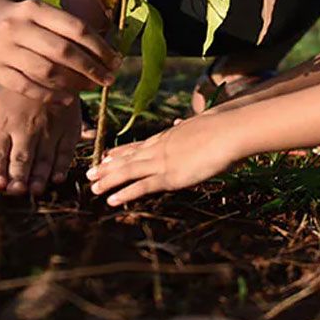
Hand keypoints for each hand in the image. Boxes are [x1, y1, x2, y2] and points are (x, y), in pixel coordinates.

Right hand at [0, 0, 119, 103]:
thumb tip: (110, 55)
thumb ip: (69, 30)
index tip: (116, 61)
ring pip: (46, 71)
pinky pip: (27, 87)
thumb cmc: (24, 20)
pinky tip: (68, 98)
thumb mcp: (43, 13)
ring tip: (90, 87)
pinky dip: (50, 95)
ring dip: (74, 83)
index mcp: (35, 8)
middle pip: (63, 51)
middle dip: (91, 68)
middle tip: (109, 79)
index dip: (100, 48)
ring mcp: (3, 49)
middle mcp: (17, 26)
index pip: (76, 28)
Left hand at [0, 90, 83, 194]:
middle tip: (16, 191)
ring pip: (44, 155)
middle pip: (21, 155)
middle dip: (19, 174)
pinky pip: (66, 150)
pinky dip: (62, 164)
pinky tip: (57, 178)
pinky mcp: (68, 128)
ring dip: (40, 174)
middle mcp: (25, 126)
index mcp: (2, 123)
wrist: (46, 69)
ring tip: (35, 189)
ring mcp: (49, 127)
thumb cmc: (12, 97)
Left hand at [85, 114, 241, 205]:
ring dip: (108, 179)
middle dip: (108, 166)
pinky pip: (141, 186)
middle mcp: (160, 147)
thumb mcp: (201, 122)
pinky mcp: (169, 176)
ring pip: (127, 171)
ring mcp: (163, 161)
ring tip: (91, 187)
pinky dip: (124, 193)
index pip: (139, 144)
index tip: (107, 155)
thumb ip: (188, 125)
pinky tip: (110, 199)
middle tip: (90, 172)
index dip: (122, 151)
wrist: (229, 130)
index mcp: (169, 135)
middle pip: (128, 158)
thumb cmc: (224, 125)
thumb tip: (183, 120)